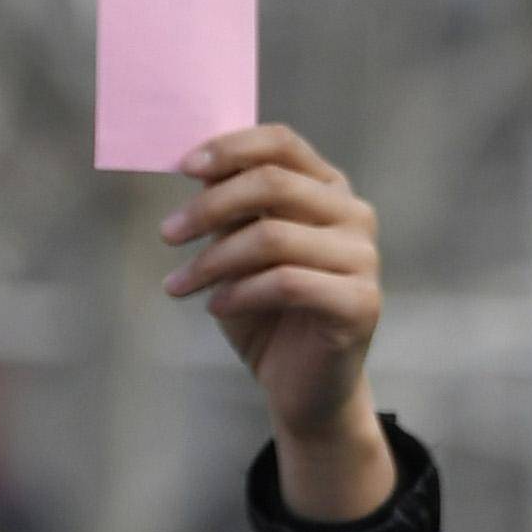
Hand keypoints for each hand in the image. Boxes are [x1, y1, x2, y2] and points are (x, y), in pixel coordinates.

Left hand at [163, 123, 396, 523]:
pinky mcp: (361, 302)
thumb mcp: (237, 252)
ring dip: (213, 259)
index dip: (230, 147)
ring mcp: (364, 258)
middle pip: (274, 184)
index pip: (282, 143)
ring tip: (177, 284)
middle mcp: (354, 215)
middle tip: (167, 234)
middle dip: (209, 206)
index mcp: (328, 190)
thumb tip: (195, 164)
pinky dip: (240, 292)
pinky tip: (215, 306)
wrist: (303, 388)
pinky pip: (288, 283)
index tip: (181, 167)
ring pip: (273, 236)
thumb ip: (229, 209)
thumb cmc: (267, 313)